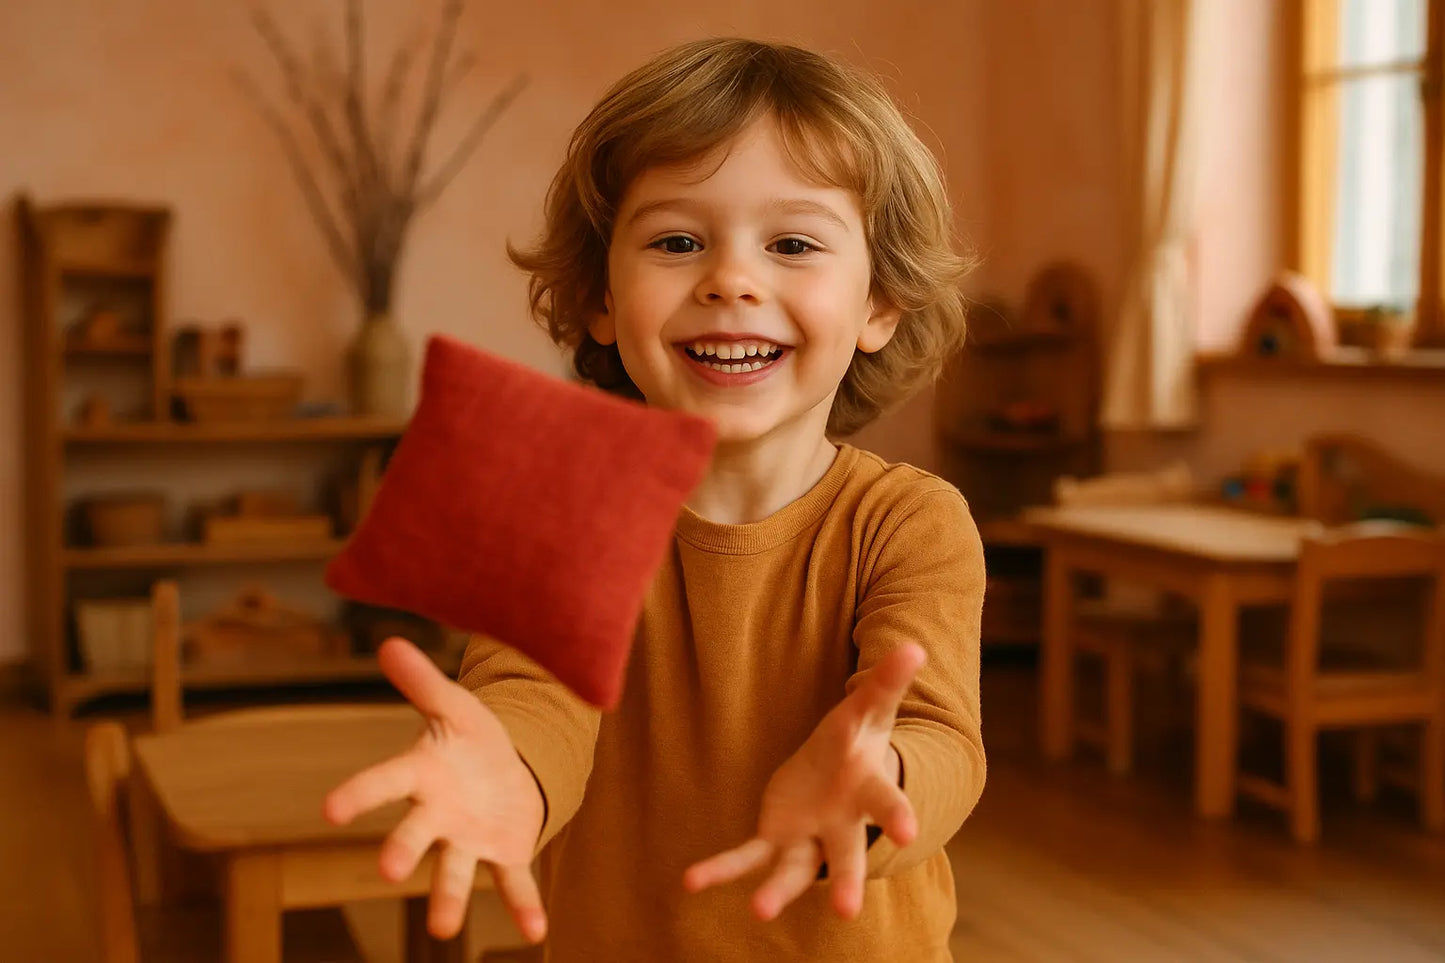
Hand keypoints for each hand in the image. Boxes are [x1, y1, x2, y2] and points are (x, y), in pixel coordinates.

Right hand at [323, 637, 547, 943]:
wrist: (506, 769)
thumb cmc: (469, 738)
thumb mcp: (454, 706)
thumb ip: (423, 683)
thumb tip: (389, 643)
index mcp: (421, 774)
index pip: (384, 781)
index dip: (359, 794)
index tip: (330, 809)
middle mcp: (436, 814)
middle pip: (414, 833)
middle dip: (401, 850)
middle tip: (389, 871)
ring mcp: (467, 838)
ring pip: (453, 870)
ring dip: (448, 899)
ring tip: (443, 930)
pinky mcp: (503, 854)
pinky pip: (512, 882)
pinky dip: (523, 906)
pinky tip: (535, 931)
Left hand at [683, 643, 924, 921]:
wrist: (841, 772)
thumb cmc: (859, 739)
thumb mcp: (870, 708)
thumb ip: (888, 682)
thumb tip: (914, 646)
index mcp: (870, 791)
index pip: (887, 803)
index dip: (899, 816)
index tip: (908, 832)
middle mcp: (843, 826)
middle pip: (847, 855)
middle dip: (846, 882)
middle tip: (846, 912)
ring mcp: (809, 839)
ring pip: (794, 872)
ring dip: (777, 892)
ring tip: (759, 911)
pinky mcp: (776, 839)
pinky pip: (747, 857)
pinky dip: (720, 869)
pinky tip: (691, 882)